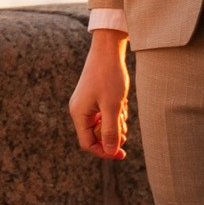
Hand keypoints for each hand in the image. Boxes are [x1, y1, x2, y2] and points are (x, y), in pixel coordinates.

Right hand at [69, 31, 129, 159]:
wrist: (108, 50)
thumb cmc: (109, 76)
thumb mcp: (112, 106)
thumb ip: (110, 131)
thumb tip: (110, 151)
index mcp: (79, 114)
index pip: (88, 144)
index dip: (105, 151)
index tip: (122, 153)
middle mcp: (79, 110)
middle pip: (96, 135)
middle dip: (112, 133)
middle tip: (124, 125)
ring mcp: (86, 103)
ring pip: (102, 124)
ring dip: (115, 122)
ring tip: (123, 108)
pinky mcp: (94, 97)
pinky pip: (104, 113)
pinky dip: (114, 111)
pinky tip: (121, 100)